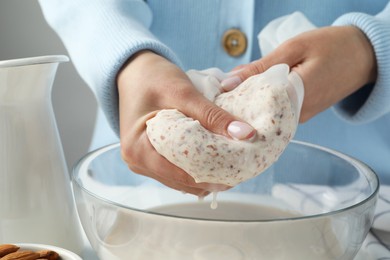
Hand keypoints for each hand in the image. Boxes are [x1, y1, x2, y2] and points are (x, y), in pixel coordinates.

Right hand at [117, 51, 254, 194]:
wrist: (135, 71)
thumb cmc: (153, 78)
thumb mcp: (184, 93)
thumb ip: (213, 115)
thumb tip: (245, 134)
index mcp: (138, 149)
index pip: (180, 174)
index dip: (211, 175)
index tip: (237, 171)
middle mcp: (137, 161)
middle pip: (181, 181)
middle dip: (211, 177)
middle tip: (239, 169)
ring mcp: (143, 162)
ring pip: (180, 180)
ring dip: (204, 174)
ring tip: (229, 165)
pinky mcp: (150, 158)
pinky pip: (176, 172)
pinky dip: (195, 168)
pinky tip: (212, 160)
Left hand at [221, 26, 376, 121]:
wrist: (363, 56)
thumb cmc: (331, 47)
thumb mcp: (293, 48)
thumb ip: (261, 67)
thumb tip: (228, 82)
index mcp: (297, 98)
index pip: (255, 108)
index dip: (233, 105)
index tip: (216, 99)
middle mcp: (298, 115)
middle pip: (259, 116)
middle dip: (238, 107)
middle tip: (219, 99)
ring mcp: (300, 117)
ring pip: (266, 116)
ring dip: (250, 105)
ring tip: (231, 97)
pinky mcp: (301, 114)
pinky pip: (276, 113)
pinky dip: (263, 104)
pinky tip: (252, 95)